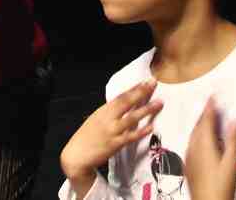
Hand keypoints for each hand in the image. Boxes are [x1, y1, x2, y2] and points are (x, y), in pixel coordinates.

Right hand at [60, 79, 162, 194]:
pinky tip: (151, 127)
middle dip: (141, 92)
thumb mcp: (95, 119)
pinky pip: (131, 136)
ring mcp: (112, 131)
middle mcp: (107, 118)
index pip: (120, 96)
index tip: (144, 81)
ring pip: (132, 118)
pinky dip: (141, 131)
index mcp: (102, 111)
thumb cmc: (86, 137)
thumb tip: (123, 105)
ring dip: (146, 109)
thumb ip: (108, 113)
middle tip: (153, 83)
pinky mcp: (115, 144)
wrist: (76, 155)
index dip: (133, 88)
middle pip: (127, 102)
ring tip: (159, 103)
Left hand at [185, 97, 235, 199]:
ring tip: (206, 117)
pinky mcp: (188, 163)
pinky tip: (200, 138)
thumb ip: (231, 139)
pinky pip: (190, 143)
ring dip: (200, 124)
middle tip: (210, 104)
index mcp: (204, 144)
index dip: (209, 107)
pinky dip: (196, 134)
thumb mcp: (231, 162)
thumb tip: (234, 122)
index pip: (206, 120)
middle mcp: (193, 147)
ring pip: (193, 134)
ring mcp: (189, 156)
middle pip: (198, 125)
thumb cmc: (220, 186)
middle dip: (204, 113)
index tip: (212, 96)